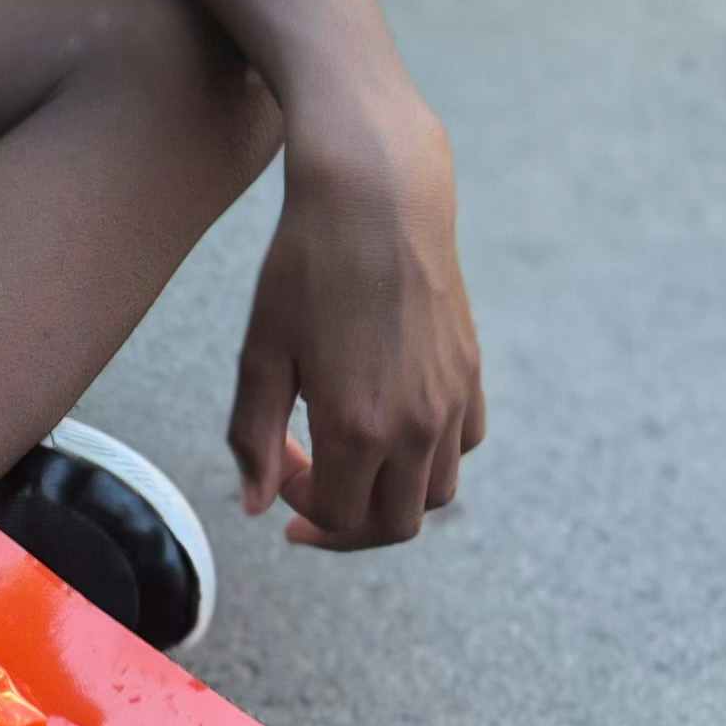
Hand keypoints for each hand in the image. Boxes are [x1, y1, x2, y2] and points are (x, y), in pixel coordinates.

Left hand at [227, 95, 484, 549]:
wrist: (378, 200)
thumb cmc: (306, 269)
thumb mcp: (262, 353)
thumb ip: (254, 437)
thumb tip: (255, 506)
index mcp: (356, 426)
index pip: (337, 517)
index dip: (300, 507)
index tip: (279, 468)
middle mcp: (416, 425)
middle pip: (393, 525)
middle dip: (345, 524)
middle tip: (306, 490)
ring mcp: (452, 401)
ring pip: (436, 495)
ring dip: (390, 497)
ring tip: (348, 461)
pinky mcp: (471, 374)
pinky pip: (461, 446)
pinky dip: (427, 459)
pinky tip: (388, 426)